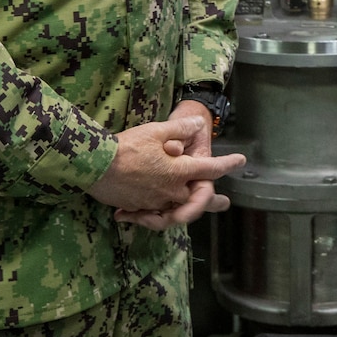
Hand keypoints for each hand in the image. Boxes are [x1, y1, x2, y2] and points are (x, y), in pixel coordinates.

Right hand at [89, 115, 244, 229]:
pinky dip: (159, 210)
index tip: (240, 161)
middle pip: (195, 197)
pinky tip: (159, 208)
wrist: (95, 166)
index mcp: (179, 172)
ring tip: (191, 208)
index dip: (227, 164)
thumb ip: (180, 129)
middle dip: (210, 199)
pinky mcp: (138, 206)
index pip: (210, 168)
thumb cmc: (127, 146)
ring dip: (186, 207)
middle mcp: (170, 191)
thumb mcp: (156, 131)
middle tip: (224, 202)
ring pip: (175, 207)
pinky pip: (154, 211)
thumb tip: (199, 124)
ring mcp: (154, 201)